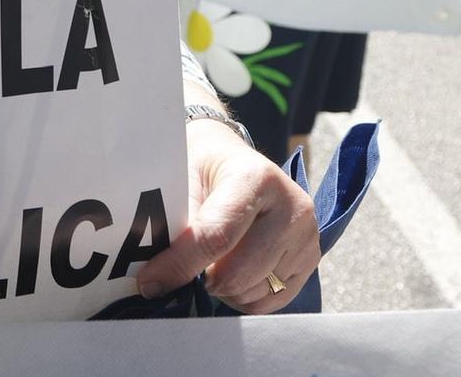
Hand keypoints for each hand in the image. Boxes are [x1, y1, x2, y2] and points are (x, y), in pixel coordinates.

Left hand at [135, 120, 319, 312]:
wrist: (231, 159)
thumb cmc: (201, 168)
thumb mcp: (182, 179)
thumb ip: (174, 225)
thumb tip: (155, 278)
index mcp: (256, 178)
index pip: (217, 236)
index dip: (180, 264)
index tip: (149, 282)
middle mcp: (292, 207)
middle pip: (238, 273)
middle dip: (202, 280)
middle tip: (183, 267)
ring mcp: (307, 235)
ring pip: (252, 292)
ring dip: (222, 290)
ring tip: (210, 262)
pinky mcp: (311, 259)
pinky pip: (271, 301)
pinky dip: (244, 297)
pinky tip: (232, 272)